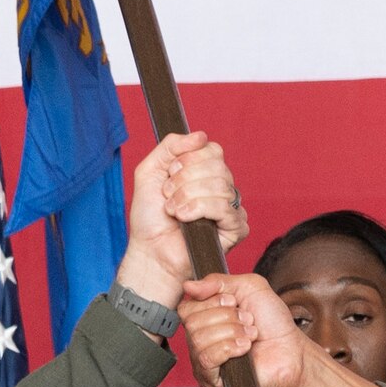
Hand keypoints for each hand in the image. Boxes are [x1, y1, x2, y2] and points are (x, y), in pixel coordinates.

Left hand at [116, 131, 244, 307]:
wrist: (150, 251)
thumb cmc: (150, 217)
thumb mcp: (150, 171)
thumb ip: (170, 146)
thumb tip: (200, 135)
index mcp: (205, 173)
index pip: (213, 150)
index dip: (189, 158)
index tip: (170, 174)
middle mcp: (221, 188)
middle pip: (218, 165)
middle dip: (185, 179)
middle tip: (168, 194)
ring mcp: (230, 208)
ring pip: (221, 185)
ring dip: (187, 195)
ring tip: (173, 210)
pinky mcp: (236, 228)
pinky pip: (225, 207)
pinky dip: (199, 209)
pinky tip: (184, 219)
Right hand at [179, 272, 308, 386]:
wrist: (292, 350)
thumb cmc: (273, 323)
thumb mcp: (249, 287)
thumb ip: (217, 281)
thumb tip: (188, 286)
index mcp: (204, 320)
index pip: (186, 308)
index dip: (211, 302)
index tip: (233, 302)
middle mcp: (200, 341)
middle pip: (192, 323)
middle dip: (226, 318)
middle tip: (247, 322)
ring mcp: (204, 363)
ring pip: (198, 340)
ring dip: (231, 332)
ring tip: (250, 336)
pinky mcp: (212, 381)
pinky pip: (206, 359)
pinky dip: (229, 348)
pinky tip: (244, 349)